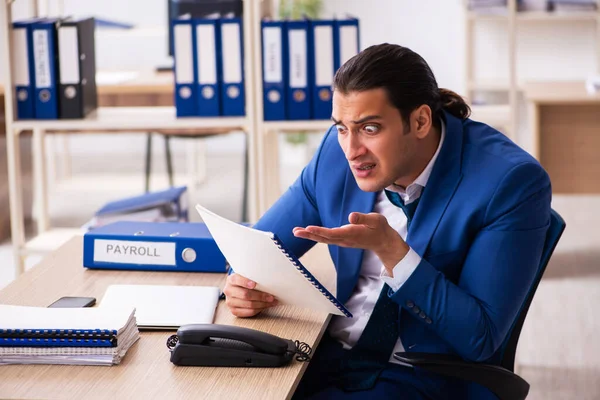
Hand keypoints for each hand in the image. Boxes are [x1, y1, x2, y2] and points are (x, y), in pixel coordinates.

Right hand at [223, 273, 277, 316]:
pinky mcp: (234, 311)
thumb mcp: (246, 276)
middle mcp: (228, 291)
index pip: (237, 280)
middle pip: (245, 295)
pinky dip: (260, 309)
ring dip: (263, 304)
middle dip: (260, 296)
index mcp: (231, 279)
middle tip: (271, 296)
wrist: (237, 289)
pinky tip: (266, 306)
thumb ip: (253, 277)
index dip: (245, 282)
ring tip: (271, 302)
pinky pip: (249, 312)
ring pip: (249, 304)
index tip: (254, 284)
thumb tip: (269, 280)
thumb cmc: (245, 282)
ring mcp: (230, 302)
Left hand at [292, 212, 409, 271]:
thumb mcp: (375, 219)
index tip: (308, 228)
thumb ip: (362, 217)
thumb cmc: (379, 228)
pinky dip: (316, 236)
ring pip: (323, 239)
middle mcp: (344, 239)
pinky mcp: (342, 240)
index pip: (332, 233)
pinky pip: (326, 239)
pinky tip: (308, 233)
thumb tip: (351, 216)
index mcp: (351, 233)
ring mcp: (342, 241)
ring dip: (310, 235)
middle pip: (323, 238)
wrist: (383, 241)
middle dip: (309, 234)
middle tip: (295, 232)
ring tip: (296, 232)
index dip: (319, 231)